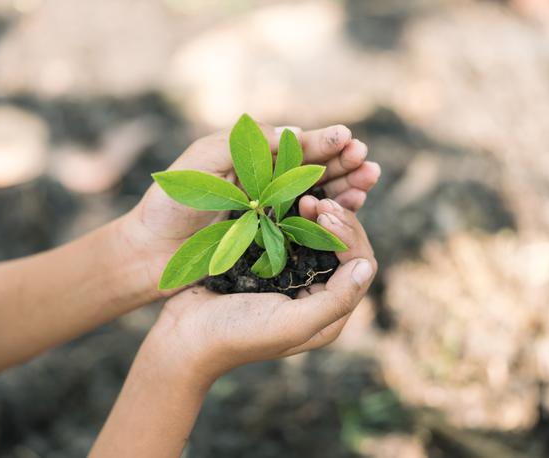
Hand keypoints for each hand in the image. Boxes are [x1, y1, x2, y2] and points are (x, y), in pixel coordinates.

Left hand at [115, 121, 380, 300]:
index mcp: (248, 159)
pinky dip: (330, 217)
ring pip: (316, 196)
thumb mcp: (201, 162)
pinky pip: (306, 226)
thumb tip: (295, 133)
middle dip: (342, 164)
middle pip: (312, 170)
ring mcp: (268, 214)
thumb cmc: (170, 204)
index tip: (348, 140)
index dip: (322, 142)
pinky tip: (351, 209)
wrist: (148, 253)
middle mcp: (263, 184)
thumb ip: (243, 143)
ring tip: (368, 180)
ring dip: (344, 187)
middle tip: (367, 162)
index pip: (294, 147)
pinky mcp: (269, 242)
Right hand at [141, 199, 376, 385]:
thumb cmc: (236, 335)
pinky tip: (287, 202)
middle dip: (336, 221)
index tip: (324, 214)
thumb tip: (366, 267)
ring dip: (319, 215)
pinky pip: (294, 234)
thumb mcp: (290, 324)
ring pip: (322, 237)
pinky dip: (295, 216)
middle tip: (315, 201)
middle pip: (345, 248)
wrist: (183, 335)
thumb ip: (335, 301)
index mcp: (328, 314)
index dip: (348, 235)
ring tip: (305, 199)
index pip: (359, 265)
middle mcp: (317, 296)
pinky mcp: (269, 264)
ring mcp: (293, 278)